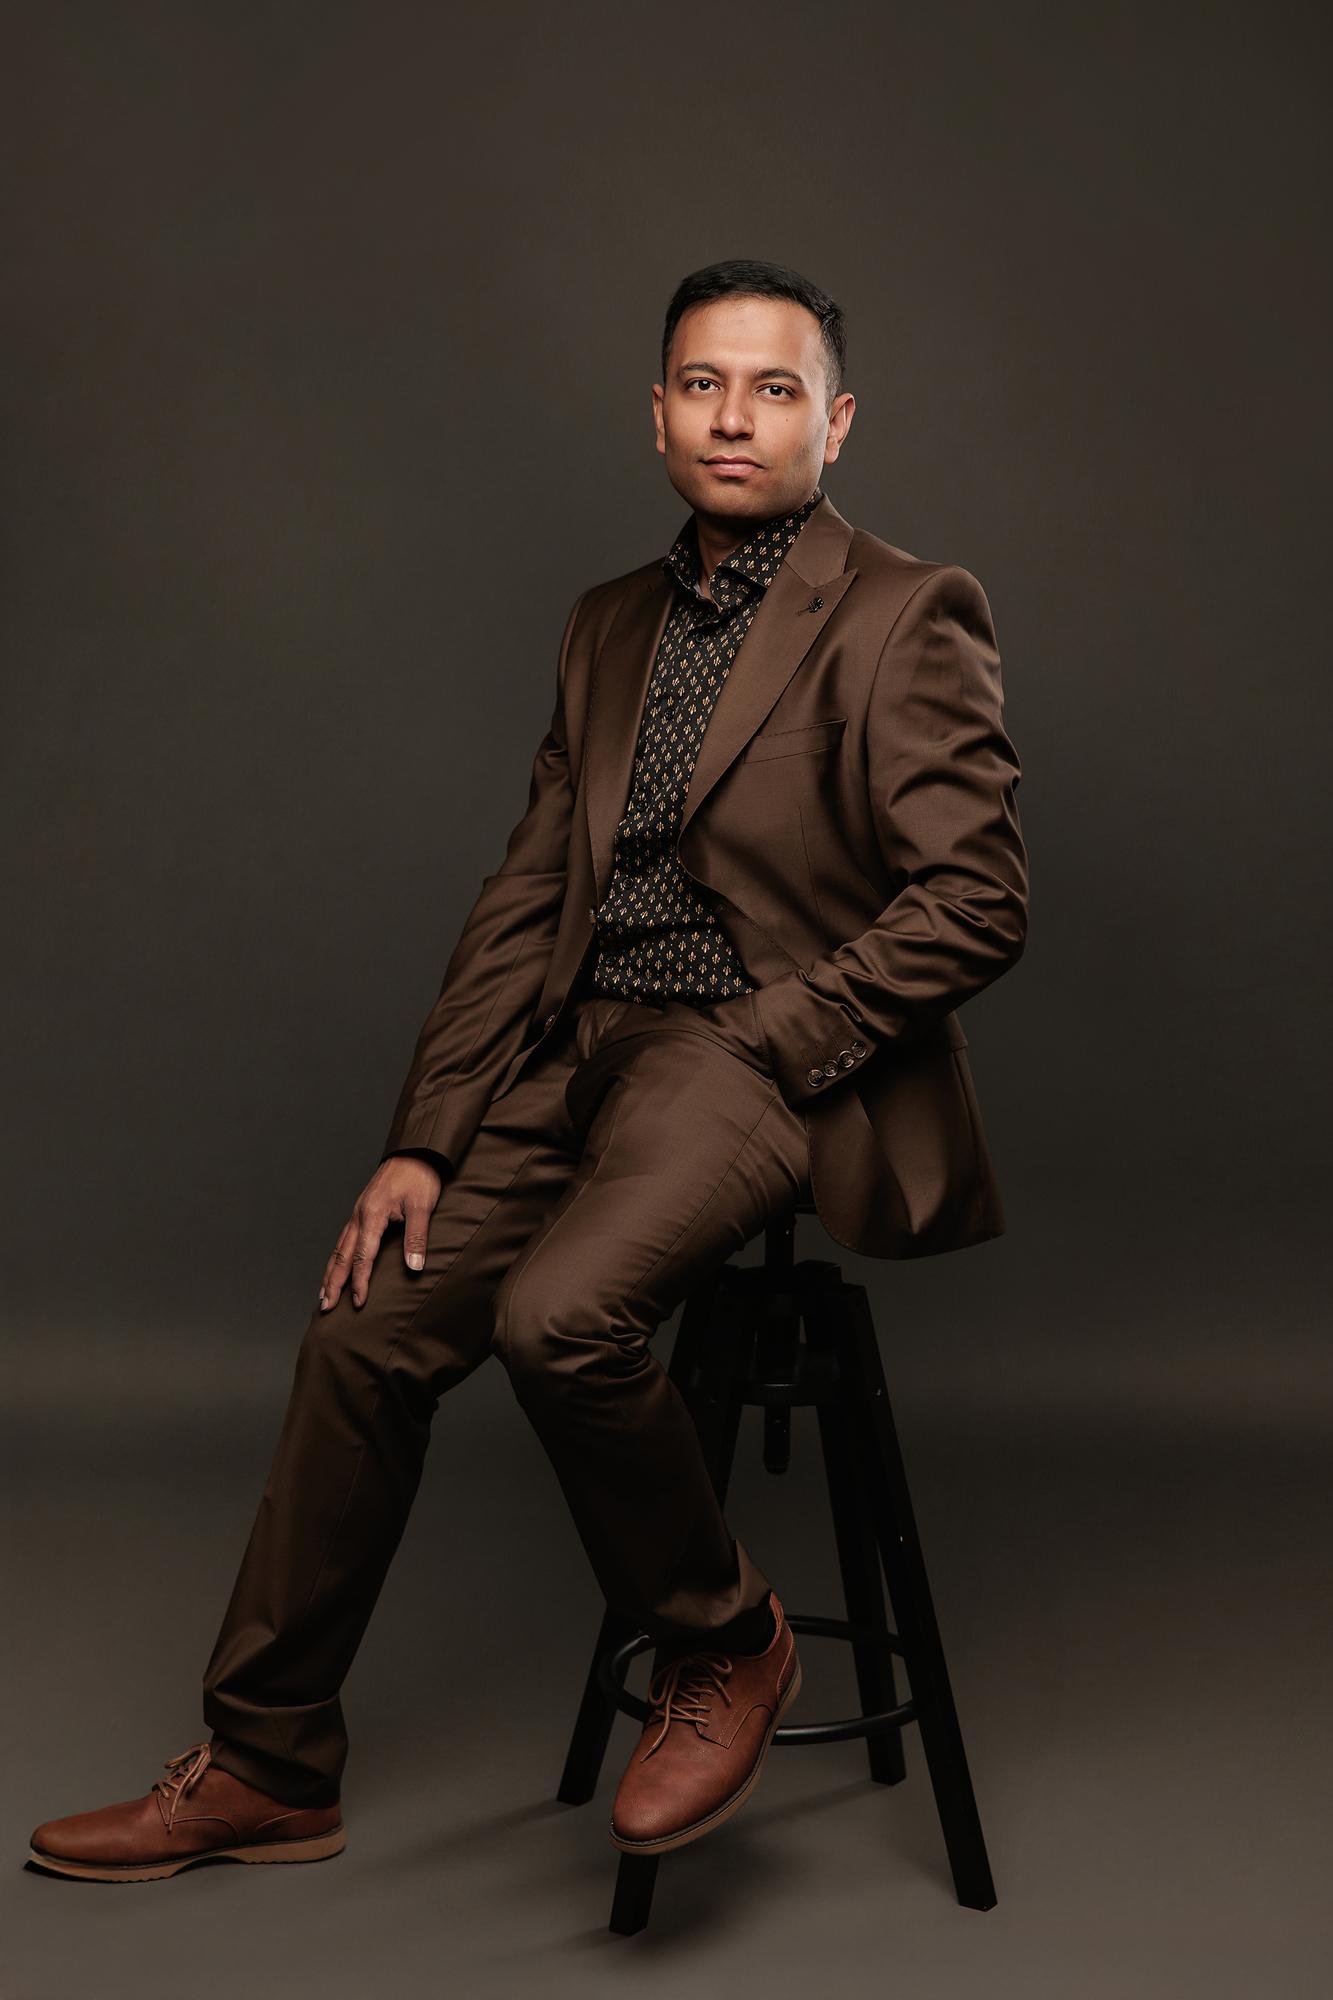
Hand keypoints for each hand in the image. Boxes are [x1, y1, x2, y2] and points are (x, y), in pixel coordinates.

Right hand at [318, 1156, 442, 1311]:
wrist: (415, 1152)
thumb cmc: (419, 1177)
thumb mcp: (422, 1206)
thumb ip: (416, 1237)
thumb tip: (414, 1267)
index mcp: (372, 1215)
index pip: (363, 1257)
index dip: (360, 1282)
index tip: (359, 1303)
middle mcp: (360, 1216)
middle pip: (342, 1256)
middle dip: (333, 1283)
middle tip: (325, 1307)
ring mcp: (358, 1213)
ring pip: (339, 1248)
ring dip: (331, 1272)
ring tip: (323, 1293)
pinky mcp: (362, 1210)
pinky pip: (344, 1239)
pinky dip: (337, 1257)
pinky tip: (337, 1266)